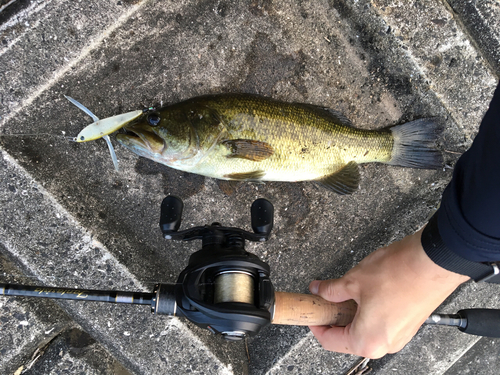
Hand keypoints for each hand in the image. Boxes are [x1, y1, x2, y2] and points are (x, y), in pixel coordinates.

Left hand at [308, 228, 468, 358]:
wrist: (433, 262)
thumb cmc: (399, 274)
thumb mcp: (353, 280)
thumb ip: (331, 290)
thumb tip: (318, 290)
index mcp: (367, 341)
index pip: (329, 341)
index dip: (316, 324)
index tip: (312, 310)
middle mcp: (384, 345)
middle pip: (348, 338)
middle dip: (335, 317)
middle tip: (328, 298)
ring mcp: (399, 336)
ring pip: (365, 329)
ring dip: (352, 313)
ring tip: (348, 291)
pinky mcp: (408, 324)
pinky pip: (380, 323)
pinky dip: (369, 311)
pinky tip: (367, 292)